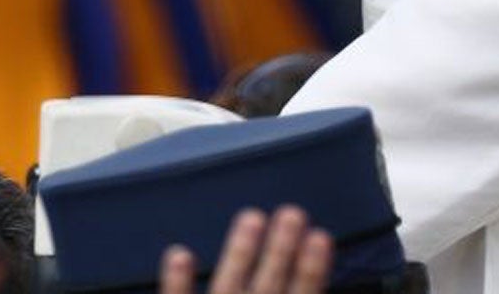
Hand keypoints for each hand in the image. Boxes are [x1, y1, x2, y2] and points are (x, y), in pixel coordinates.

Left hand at [160, 208, 332, 293]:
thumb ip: (297, 292)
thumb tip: (317, 284)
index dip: (312, 269)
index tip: (321, 237)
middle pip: (268, 288)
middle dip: (281, 250)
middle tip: (292, 212)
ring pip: (227, 288)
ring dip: (240, 253)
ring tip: (251, 216)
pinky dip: (177, 281)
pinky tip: (179, 252)